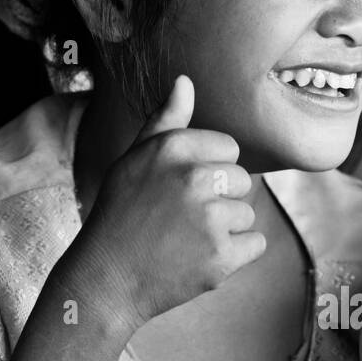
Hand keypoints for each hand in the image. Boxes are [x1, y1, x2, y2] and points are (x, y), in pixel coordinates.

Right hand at [70, 76, 265, 332]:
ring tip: (187, 241)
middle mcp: (192, 178)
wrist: (106, 279)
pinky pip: (256, 244)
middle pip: (243, 180)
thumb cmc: (120, 216)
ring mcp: (209, 219)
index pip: (228, 148)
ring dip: (227, 230)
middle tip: (182, 220)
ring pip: (248, 214)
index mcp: (171, 148)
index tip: (182, 191)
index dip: (210, 170)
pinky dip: (236, 255)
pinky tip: (202, 259)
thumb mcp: (134, 161)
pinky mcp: (221, 257)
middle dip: (221, 200)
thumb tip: (186, 80)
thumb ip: (165, 121)